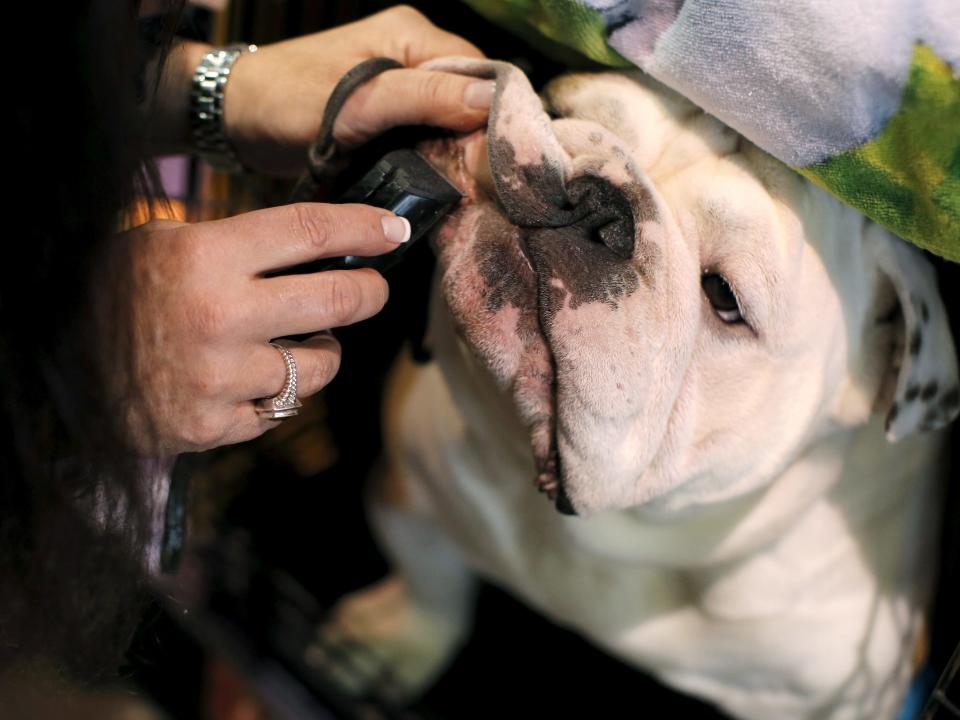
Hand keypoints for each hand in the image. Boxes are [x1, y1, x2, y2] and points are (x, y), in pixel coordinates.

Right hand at [94, 204, 409, 455]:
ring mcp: (219, 379)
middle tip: (371, 288)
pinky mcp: (213, 426)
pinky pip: (282, 410)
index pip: (309, 231)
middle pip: (337, 301)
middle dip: (369, 292)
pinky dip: (278, 393)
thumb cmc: (118, 291)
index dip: (363, 227)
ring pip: (319, 366)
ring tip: (296, 341)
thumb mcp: (169, 243)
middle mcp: (220, 318)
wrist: (55, 362)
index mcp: (206, 258)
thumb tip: (324, 243)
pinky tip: (251, 379)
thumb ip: (240, 244)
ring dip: (322, 352)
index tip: (394, 229)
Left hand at [223, 5, 492, 175]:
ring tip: (467, 190)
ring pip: (451, 123)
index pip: (478, 72)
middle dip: (478, 139)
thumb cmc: (288, 99)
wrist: (238, 119)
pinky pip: (427, 138)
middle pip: (469, 99)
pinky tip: (440, 186)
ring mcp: (400, 90)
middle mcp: (413, 58)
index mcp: (412, 36)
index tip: (502, 158)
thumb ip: (424, 99)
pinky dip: (435, 161)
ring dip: (457, 155)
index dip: (494, 113)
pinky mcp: (388, 118)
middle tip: (485, 183)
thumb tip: (491, 102)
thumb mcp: (360, 101)